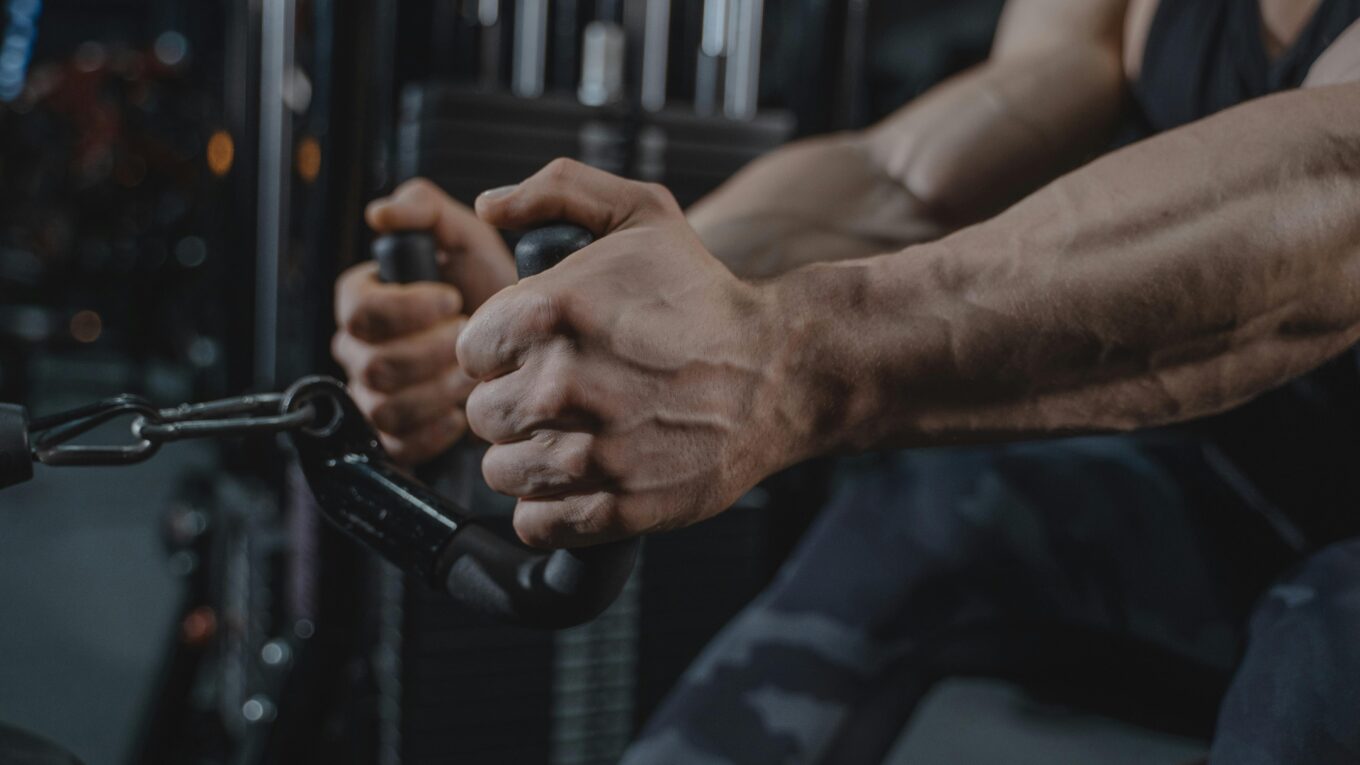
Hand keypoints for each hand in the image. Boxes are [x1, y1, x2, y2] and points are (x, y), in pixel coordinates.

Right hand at [332, 179, 516, 464]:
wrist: (525, 342)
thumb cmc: (490, 284)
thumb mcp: (464, 233)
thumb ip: (423, 207)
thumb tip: (381, 214)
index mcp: (362, 299)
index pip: (358, 311)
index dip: (408, 308)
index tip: (452, 299)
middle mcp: (358, 350)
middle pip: (373, 365)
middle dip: (433, 352)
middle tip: (471, 339)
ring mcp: (372, 396)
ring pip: (385, 408)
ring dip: (439, 390)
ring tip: (472, 374)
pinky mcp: (394, 438)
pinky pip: (399, 445)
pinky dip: (436, 430)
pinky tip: (461, 408)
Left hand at [460, 159, 796, 548]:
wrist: (779, 371)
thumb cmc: (704, 296)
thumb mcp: (640, 212)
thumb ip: (557, 189)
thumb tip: (487, 209)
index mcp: (552, 310)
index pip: (468, 351)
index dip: (501, 349)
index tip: (538, 349)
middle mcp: (563, 383)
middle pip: (481, 414)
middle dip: (512, 402)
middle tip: (559, 393)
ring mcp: (592, 452)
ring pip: (500, 472)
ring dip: (527, 456)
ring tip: (572, 434)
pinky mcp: (618, 506)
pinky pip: (535, 523)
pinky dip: (548, 508)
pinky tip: (581, 476)